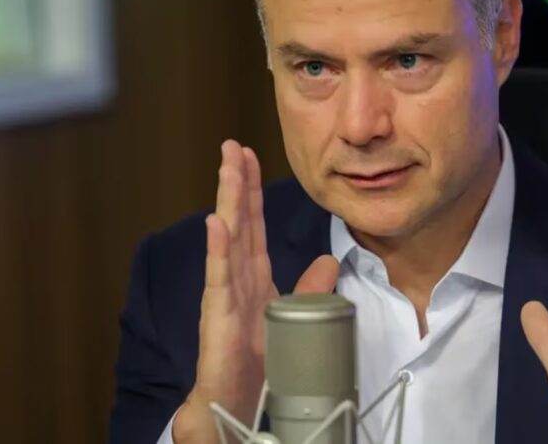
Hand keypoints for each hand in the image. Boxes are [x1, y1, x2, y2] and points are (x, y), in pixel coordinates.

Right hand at [172, 140, 339, 443]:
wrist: (237, 401)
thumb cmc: (259, 361)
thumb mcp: (294, 316)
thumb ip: (310, 287)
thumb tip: (330, 260)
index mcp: (254, 277)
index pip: (254, 224)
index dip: (253, 190)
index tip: (251, 157)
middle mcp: (236, 278)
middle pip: (238, 221)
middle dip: (236, 182)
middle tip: (232, 145)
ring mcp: (225, 293)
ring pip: (228, 238)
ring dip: (228, 200)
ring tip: (227, 167)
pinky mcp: (219, 314)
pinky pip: (219, 276)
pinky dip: (219, 248)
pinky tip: (217, 222)